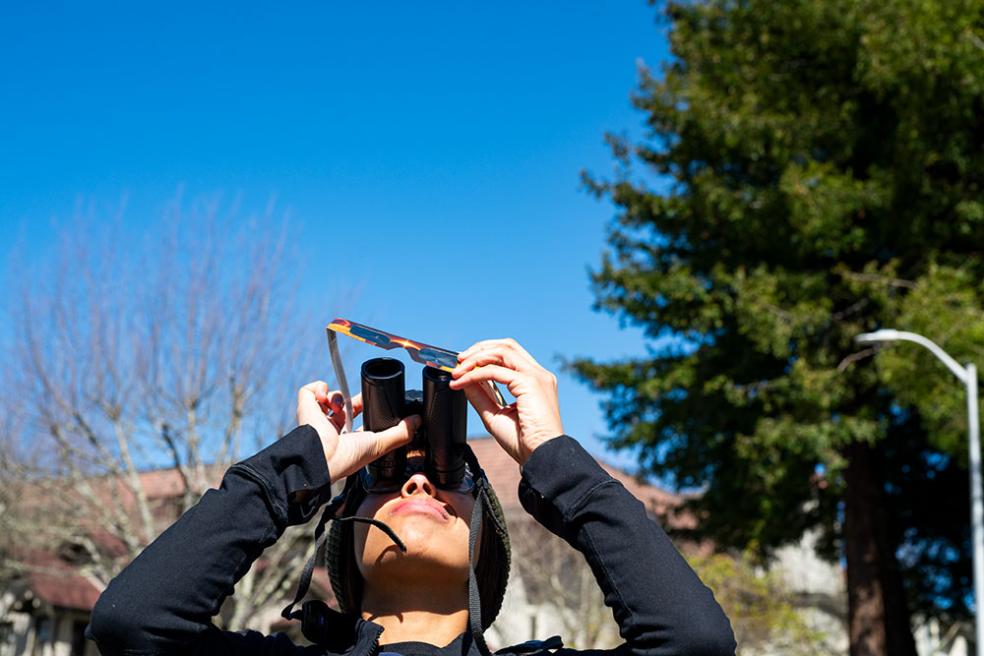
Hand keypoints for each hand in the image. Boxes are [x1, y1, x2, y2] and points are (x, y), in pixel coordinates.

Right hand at [296, 381, 419, 480]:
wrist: (322, 456)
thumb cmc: (347, 457)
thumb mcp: (378, 444)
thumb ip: (400, 433)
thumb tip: (417, 421)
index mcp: (346, 437)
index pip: (355, 417)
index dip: (362, 407)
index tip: (371, 402)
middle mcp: (330, 427)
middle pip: (342, 404)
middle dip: (349, 400)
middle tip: (355, 402)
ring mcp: (316, 416)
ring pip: (328, 396)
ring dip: (336, 396)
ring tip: (337, 406)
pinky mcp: (305, 406)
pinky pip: (310, 390)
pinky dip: (319, 388)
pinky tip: (325, 399)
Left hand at [449, 338, 563, 464]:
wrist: (541, 457)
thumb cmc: (524, 443)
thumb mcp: (495, 414)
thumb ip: (481, 395)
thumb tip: (464, 380)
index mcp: (535, 381)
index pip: (509, 355)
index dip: (484, 356)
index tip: (464, 366)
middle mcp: (538, 374)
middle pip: (507, 345)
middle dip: (479, 349)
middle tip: (458, 361)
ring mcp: (536, 376)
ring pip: (502, 351)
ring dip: (475, 358)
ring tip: (458, 371)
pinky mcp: (530, 382)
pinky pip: (495, 370)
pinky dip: (475, 374)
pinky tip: (463, 382)